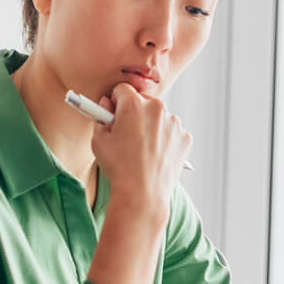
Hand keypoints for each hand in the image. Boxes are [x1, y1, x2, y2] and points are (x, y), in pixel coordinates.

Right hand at [90, 83, 190, 211]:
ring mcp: (174, 123)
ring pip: (159, 117)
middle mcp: (158, 108)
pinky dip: (165, 140)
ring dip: (151, 126)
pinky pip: (172, 132)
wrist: (142, 194)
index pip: (123, 89)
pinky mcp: (185, 138)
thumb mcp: (99, 140)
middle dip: (135, 113)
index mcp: (134, 104)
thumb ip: (101, 116)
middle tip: (127, 134)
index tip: (114, 114)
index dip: (116, 102)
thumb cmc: (118, 167)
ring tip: (142, 150)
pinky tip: (155, 155)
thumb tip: (107, 103)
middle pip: (143, 102)